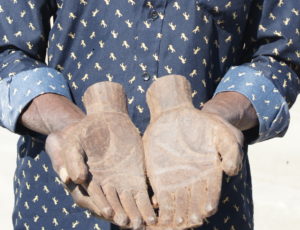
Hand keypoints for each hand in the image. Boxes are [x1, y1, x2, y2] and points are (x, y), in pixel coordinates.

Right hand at [46, 82, 155, 228]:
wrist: (106, 119)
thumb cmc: (86, 131)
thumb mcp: (74, 143)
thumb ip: (73, 160)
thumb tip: (75, 179)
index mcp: (88, 181)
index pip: (94, 198)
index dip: (101, 205)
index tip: (109, 212)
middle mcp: (105, 185)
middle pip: (113, 205)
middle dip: (121, 215)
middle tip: (130, 224)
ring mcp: (120, 182)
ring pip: (128, 203)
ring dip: (135, 214)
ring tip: (143, 223)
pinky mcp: (135, 177)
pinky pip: (141, 193)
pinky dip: (147, 203)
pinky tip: (154, 209)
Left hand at [143, 75, 243, 228]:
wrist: (177, 114)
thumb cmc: (204, 123)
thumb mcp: (224, 132)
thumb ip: (232, 151)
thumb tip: (231, 172)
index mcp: (210, 175)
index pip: (210, 196)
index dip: (208, 204)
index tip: (205, 211)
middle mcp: (193, 181)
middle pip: (193, 206)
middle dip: (191, 216)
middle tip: (189, 220)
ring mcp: (176, 179)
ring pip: (176, 205)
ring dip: (174, 216)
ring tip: (173, 221)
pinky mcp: (159, 176)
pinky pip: (159, 195)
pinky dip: (159, 205)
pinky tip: (157, 208)